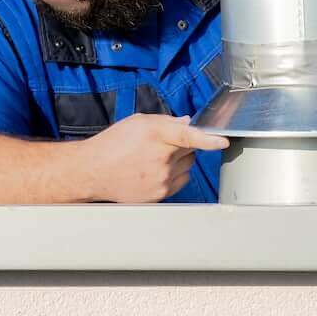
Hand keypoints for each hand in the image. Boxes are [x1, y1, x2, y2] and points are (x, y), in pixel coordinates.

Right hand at [79, 112, 228, 202]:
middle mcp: (160, 158)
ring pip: (188, 166)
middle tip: (162, 144)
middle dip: (183, 145)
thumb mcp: (138, 122)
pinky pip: (181, 181)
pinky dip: (175, 175)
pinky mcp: (160, 194)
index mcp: (155, 135)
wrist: (93, 171)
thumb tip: (187, 123)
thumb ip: (166, 121)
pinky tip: (154, 171)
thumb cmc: (113, 143)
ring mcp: (161, 179)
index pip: (188, 135)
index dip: (208, 138)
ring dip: (179, 161)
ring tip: (154, 159)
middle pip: (190, 150)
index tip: (223, 140)